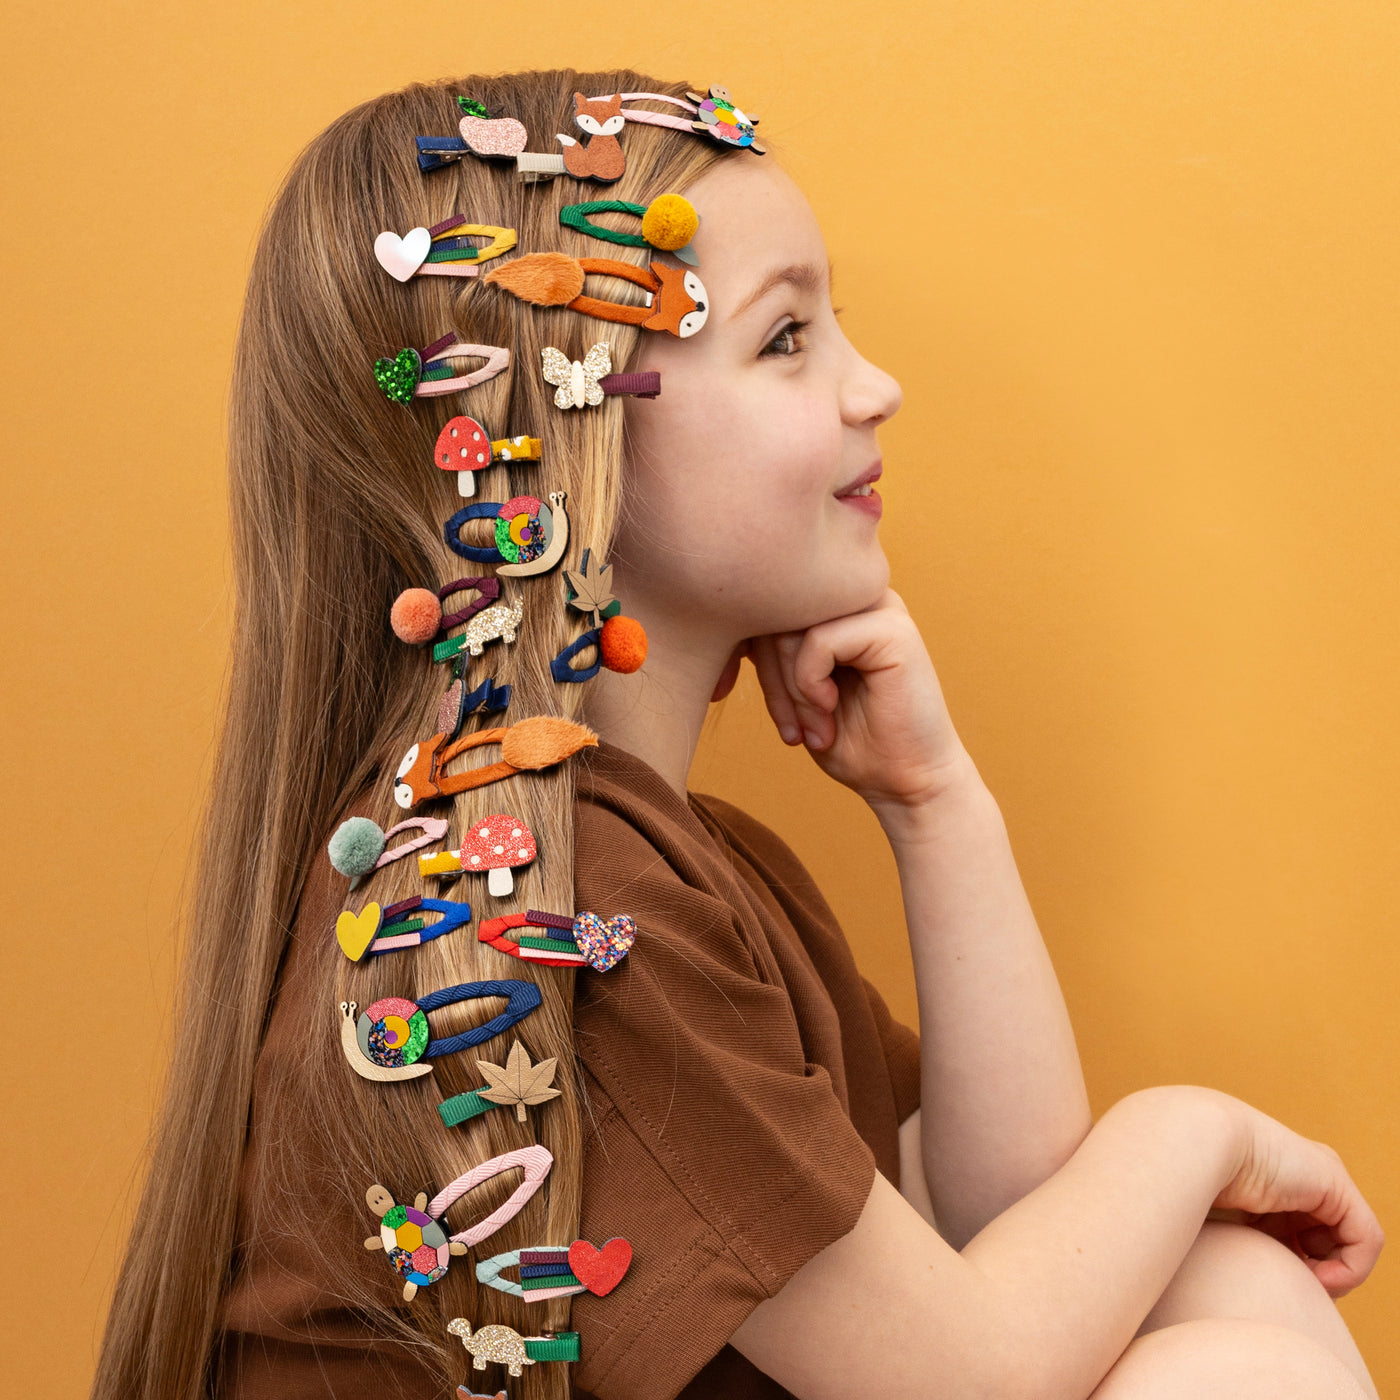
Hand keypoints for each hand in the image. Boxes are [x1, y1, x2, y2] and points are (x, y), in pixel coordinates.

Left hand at [740, 589, 976, 813]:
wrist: (907, 781)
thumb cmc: (851, 739)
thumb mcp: (791, 687)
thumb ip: (768, 646)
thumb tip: (725, 618)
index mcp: (837, 601)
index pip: (766, 604)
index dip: (749, 658)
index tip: (771, 712)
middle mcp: (858, 593)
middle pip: (775, 612)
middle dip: (770, 678)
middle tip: (793, 729)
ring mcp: (879, 606)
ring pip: (791, 625)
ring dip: (790, 688)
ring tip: (813, 727)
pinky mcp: (892, 629)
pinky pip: (818, 641)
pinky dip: (809, 684)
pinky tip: (830, 709)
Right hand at [1202, 1087, 1384, 1297]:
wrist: (1197, 1142)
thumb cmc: (1194, 1178)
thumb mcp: (1224, 1217)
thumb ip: (1246, 1237)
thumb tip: (1246, 1277)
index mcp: (1278, 1179)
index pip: (1305, 1233)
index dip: (1299, 1264)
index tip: (1277, 1278)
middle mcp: (1307, 1175)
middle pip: (1329, 1240)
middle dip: (1316, 1269)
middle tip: (1295, 1285)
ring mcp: (1324, 1176)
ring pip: (1351, 1244)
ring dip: (1333, 1274)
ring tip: (1304, 1282)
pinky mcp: (1337, 1184)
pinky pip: (1365, 1240)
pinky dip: (1350, 1269)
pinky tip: (1318, 1277)